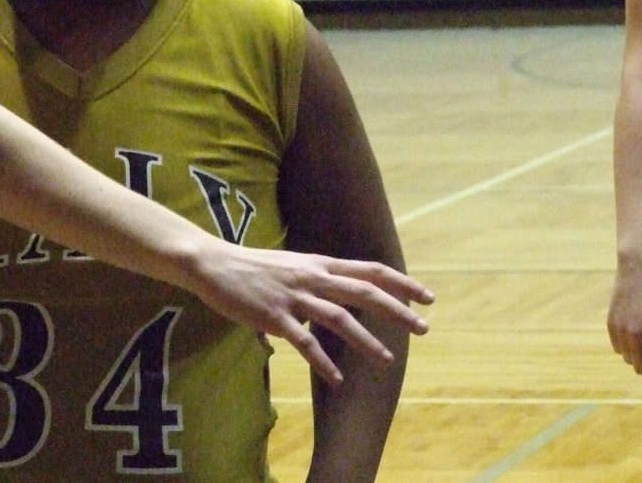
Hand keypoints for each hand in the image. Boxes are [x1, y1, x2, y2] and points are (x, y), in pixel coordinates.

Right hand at [191, 242, 432, 386]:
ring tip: (387, 360)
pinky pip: (304, 343)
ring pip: (339, 318)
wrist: (213, 264)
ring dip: (367, 341)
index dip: (402, 283)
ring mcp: (293, 296)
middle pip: (364, 292)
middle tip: (424, 328)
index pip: (370, 270)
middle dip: (398, 311)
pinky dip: (323, 362)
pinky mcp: (273, 316)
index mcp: (319, 264)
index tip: (427, 296)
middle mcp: (312, 277)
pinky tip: (337, 378)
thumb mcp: (293, 265)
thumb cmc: (253, 267)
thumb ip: (318, 278)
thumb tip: (341, 293)